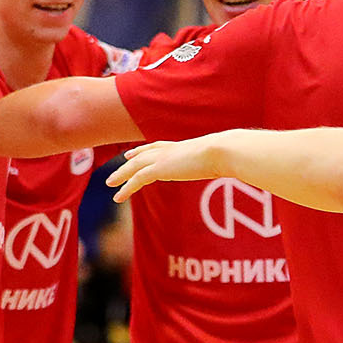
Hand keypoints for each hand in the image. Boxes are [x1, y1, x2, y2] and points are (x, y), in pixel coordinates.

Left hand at [108, 138, 227, 200]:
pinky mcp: (159, 169)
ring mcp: (162, 159)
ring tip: (109, 184)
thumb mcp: (220, 157)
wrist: (221, 151)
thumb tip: (233, 163)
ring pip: (134, 166)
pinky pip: (136, 179)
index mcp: (181, 147)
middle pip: (142, 154)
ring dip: (120, 175)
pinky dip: (126, 187)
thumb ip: (219, 160)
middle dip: (128, 161)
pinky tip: (118, 196)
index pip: (157, 146)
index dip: (144, 150)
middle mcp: (168, 150)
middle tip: (118, 166)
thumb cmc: (227, 154)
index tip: (133, 153)